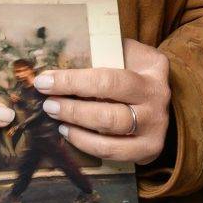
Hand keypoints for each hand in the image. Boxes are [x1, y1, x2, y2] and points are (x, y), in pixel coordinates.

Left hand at [34, 39, 170, 165]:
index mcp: (152, 70)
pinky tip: (68, 132)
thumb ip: (101, 51)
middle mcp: (158, 98)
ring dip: (77, 125)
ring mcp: (156, 127)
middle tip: (48, 103)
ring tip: (55, 115)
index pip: (108, 79)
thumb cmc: (132, 70)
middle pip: (110, 110)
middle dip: (72, 108)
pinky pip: (113, 151)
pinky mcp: (149, 149)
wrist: (158, 97)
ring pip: (110, 131)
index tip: (45, 80)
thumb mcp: (124, 52)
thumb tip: (59, 57)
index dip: (72, 82)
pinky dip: (86, 143)